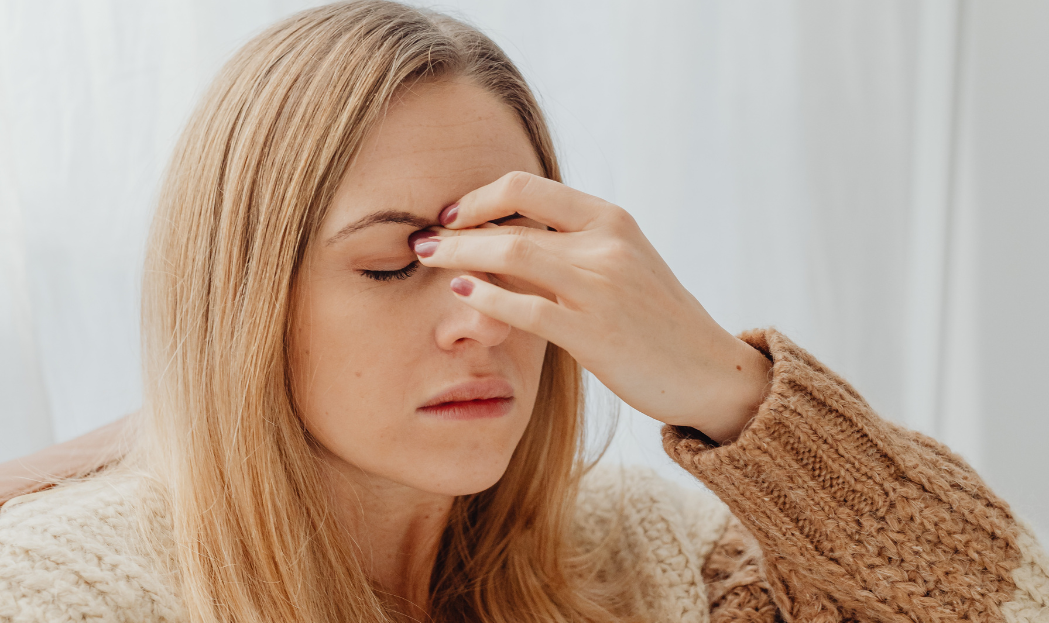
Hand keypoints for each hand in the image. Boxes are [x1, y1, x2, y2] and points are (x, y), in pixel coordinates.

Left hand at [415, 172, 770, 442]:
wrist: (708, 370)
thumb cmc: (658, 320)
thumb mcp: (623, 265)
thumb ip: (573, 247)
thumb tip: (506, 239)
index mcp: (610, 220)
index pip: (528, 186)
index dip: (480, 196)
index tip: (451, 214)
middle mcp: (606, 244)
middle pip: (512, 219)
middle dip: (456, 228)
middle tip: (421, 239)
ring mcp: (601, 287)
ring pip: (513, 254)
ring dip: (460, 255)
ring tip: (427, 259)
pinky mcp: (595, 333)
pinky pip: (527, 307)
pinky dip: (487, 296)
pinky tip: (462, 294)